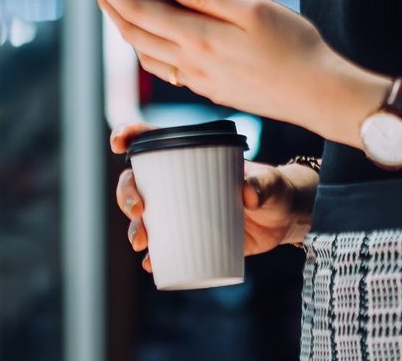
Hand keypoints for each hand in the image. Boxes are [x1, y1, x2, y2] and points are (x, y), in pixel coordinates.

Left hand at [81, 0, 342, 130]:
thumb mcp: (252, 7)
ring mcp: (197, 80)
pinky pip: (162, 66)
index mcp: (196, 38)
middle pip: (130, 30)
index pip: (134, 7)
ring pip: (142, 51)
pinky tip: (154, 30)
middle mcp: (188, 63)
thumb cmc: (294, 46)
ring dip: (123, 22)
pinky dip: (145, 43)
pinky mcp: (209, 89)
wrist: (319, 94)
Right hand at [110, 122, 313, 269]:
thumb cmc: (273, 188)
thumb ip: (262, 183)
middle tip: (137, 209)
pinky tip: (151, 264)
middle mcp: (177, 182)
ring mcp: (181, 211)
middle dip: (126, 194)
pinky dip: (153, 256)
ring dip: (134, 228)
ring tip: (141, 241)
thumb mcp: (269, 182)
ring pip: (144, 217)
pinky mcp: (189, 237)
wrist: (282, 220)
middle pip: (137, 182)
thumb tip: (248, 195)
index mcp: (191, 155)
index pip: (151, 139)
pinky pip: (163, 248)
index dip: (129, 136)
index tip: (119, 143)